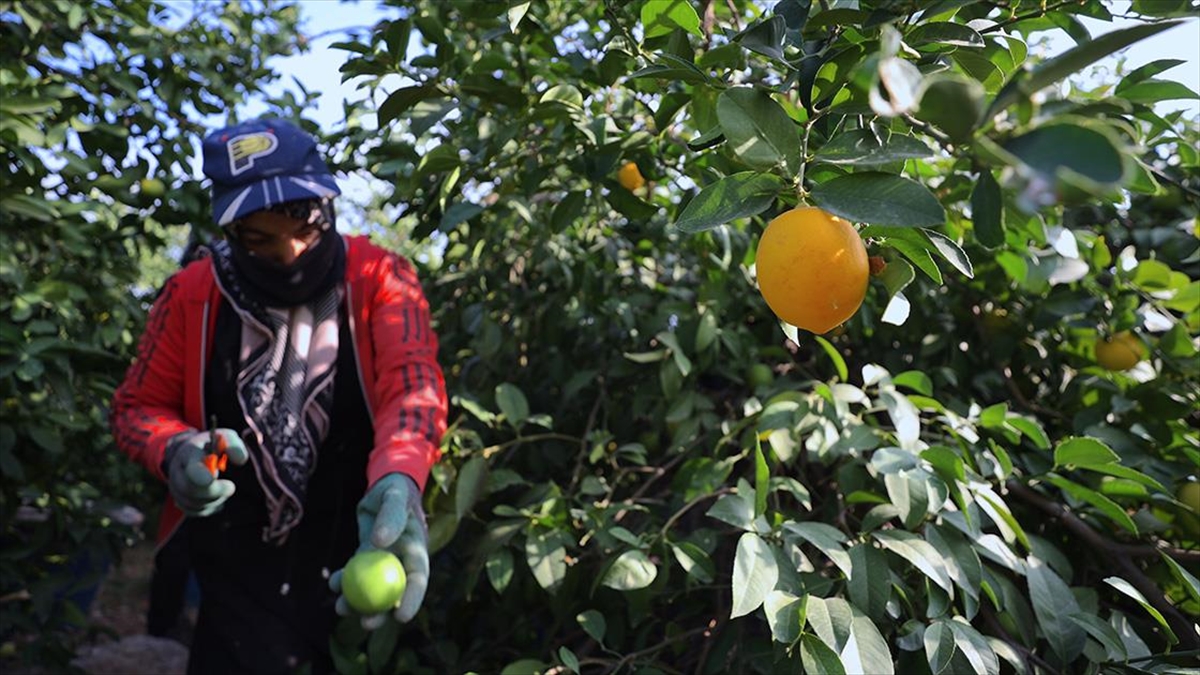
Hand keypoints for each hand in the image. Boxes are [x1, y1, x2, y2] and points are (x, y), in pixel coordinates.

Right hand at [163, 429, 248, 516]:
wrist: (192, 453)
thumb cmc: (213, 445)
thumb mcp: (224, 437)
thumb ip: (233, 445)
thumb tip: (240, 460)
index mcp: (189, 453)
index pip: (191, 467)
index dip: (199, 475)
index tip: (211, 479)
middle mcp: (177, 471)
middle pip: (189, 489)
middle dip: (215, 491)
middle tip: (231, 487)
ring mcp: (176, 487)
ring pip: (194, 503)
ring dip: (215, 498)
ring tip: (225, 487)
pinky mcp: (181, 501)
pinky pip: (196, 511)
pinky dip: (211, 506)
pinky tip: (217, 496)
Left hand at [330, 473, 428, 628]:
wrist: (384, 487)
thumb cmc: (395, 490)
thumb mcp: (394, 497)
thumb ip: (391, 516)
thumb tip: (381, 542)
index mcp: (416, 549)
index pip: (418, 579)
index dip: (412, 599)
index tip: (401, 616)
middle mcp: (401, 560)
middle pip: (394, 593)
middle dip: (381, 612)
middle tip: (366, 623)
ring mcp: (383, 562)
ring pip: (372, 589)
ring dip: (357, 603)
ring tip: (341, 608)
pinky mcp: (367, 558)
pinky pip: (356, 576)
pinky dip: (344, 582)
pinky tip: (333, 583)